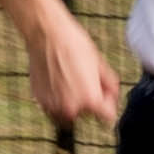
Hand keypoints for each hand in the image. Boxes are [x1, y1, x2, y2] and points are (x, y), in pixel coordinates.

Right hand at [24, 7, 120, 127]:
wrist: (46, 35)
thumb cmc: (74, 45)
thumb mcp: (100, 64)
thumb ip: (110, 85)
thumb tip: (113, 96)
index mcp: (90, 100)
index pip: (107, 117)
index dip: (109, 104)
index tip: (104, 92)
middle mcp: (71, 108)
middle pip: (88, 115)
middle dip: (89, 102)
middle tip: (85, 80)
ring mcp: (53, 106)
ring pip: (69, 113)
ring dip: (72, 103)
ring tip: (70, 80)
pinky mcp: (40, 101)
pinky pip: (54, 106)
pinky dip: (57, 98)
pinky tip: (58, 80)